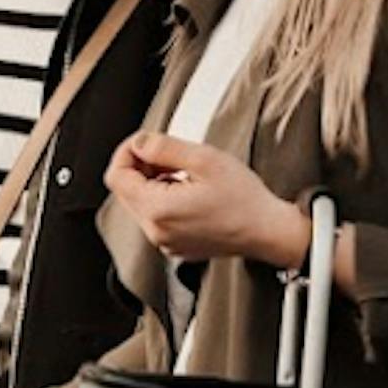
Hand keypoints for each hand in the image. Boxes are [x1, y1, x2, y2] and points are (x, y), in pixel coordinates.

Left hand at [104, 133, 309, 268]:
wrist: (271, 232)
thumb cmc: (246, 201)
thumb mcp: (204, 159)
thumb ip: (163, 147)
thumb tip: (139, 143)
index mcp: (158, 211)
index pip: (116, 176)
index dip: (127, 152)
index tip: (145, 143)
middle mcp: (157, 232)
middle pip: (125, 190)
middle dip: (142, 166)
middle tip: (171, 156)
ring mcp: (166, 241)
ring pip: (140, 202)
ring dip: (154, 181)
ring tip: (184, 172)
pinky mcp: (176, 245)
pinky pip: (156, 216)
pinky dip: (164, 198)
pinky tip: (188, 190)